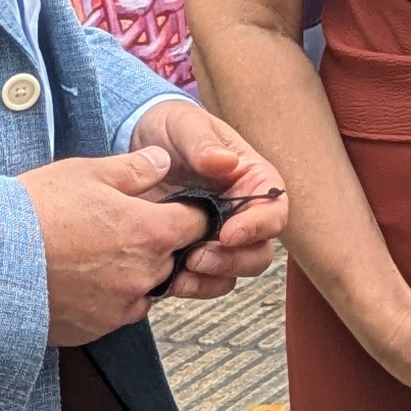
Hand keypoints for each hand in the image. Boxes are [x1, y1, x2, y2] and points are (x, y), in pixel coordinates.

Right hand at [19, 145, 209, 346]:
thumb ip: (136, 169)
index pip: (199, 224)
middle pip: (174, 258)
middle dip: (157, 243)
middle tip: (119, 227)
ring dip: (133, 273)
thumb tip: (162, 162)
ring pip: (146, 289)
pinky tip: (78, 278)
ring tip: (93, 252)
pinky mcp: (95, 330)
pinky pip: (116, 312)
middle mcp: (145, 275)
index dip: (189, 212)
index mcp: (152, 232)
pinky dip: (106, 297)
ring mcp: (121, 307)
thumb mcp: (89, 172)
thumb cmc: (36, 211)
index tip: (174, 208)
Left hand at [130, 97, 288, 297]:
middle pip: (260, 250)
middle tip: (199, 256)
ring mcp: (219, 237)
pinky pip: (206, 281)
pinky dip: (193, 285)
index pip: (274, 210)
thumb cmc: (172, 128)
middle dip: (235, 260)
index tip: (229, 234)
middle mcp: (243, 213)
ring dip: (215, 275)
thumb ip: (203, 143)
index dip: (259, 226)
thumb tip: (226, 163)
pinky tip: (171, 279)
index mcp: (252, 180)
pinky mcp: (193, 252)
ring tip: (183, 267)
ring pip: (236, 270)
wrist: (137, 144)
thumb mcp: (185, 125)